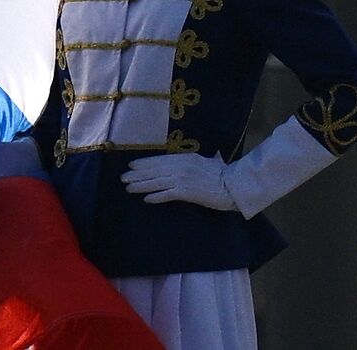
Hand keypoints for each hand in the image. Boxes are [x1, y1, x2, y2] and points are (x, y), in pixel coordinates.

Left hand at [122, 152, 237, 209]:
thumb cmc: (223, 174)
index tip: (132, 165)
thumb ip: (199, 160)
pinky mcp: (185, 192)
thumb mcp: (209, 162)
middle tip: (123, 178)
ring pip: (156, 182)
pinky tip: (146, 199)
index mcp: (187, 157)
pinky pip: (166, 194)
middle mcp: (182, 166)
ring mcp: (183, 179)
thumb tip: (202, 156)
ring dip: (141, 185)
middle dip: (137, 174)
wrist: (233, 186)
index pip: (160, 159)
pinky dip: (155, 196)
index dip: (144, 163)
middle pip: (155, 170)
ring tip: (128, 188)